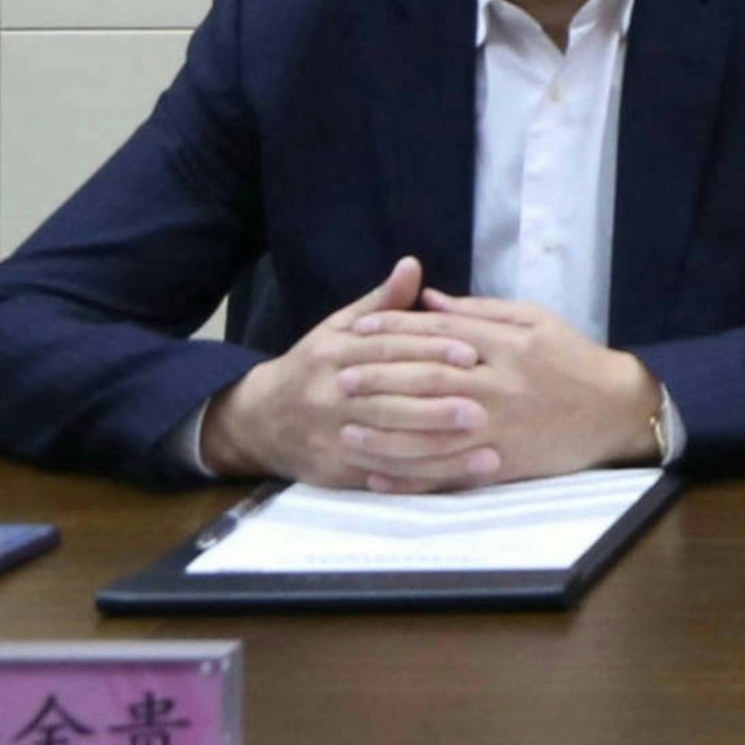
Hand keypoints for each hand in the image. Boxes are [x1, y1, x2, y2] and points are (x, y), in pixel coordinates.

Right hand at [205, 257, 501, 490]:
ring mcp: (331, 438)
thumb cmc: (313, 366)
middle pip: (389, 400)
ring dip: (438, 449)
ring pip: (389, 445)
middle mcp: (329, 396)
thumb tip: (413, 264)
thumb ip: (381, 304)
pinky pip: (383, 477)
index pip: (387, 351)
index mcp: (333, 354)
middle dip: (437, 404)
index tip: (472, 353)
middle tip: (484, 406)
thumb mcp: (337, 328)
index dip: (429, 350)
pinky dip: (421, 479)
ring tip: (486, 448)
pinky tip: (457, 476)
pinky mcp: (335, 472)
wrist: (259, 421)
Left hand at [330, 292, 667, 488]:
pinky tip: (378, 476)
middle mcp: (498, 386)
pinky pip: (447, 473)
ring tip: (347, 428)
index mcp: (506, 346)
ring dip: (384, 432)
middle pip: (427, 379)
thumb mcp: (534, 320)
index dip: (396, 330)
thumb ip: (479, 311)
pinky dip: (411, 477)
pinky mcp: (500, 463)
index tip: (359, 329)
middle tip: (340, 377)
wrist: (615, 410)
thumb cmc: (572, 360)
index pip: (440, 333)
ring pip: (430, 431)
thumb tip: (428, 299)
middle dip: (380, 377)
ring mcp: (497, 428)